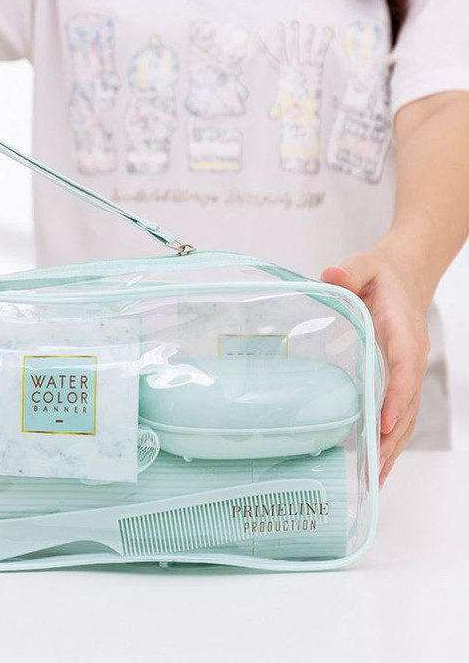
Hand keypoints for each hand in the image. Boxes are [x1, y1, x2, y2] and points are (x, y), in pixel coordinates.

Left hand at [321, 238, 431, 486]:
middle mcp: (411, 356)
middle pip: (408, 403)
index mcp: (404, 331)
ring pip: (406, 415)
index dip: (395, 397)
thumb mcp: (364, 264)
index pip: (403, 368)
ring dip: (392, 446)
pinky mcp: (400, 376)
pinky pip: (399, 411)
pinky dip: (390, 438)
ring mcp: (408, 370)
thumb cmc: (381, 272)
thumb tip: (331, 275)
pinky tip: (375, 462)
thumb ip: (350, 271)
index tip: (382, 424)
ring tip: (374, 479)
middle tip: (373, 469)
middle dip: (392, 437)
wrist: (406, 272)